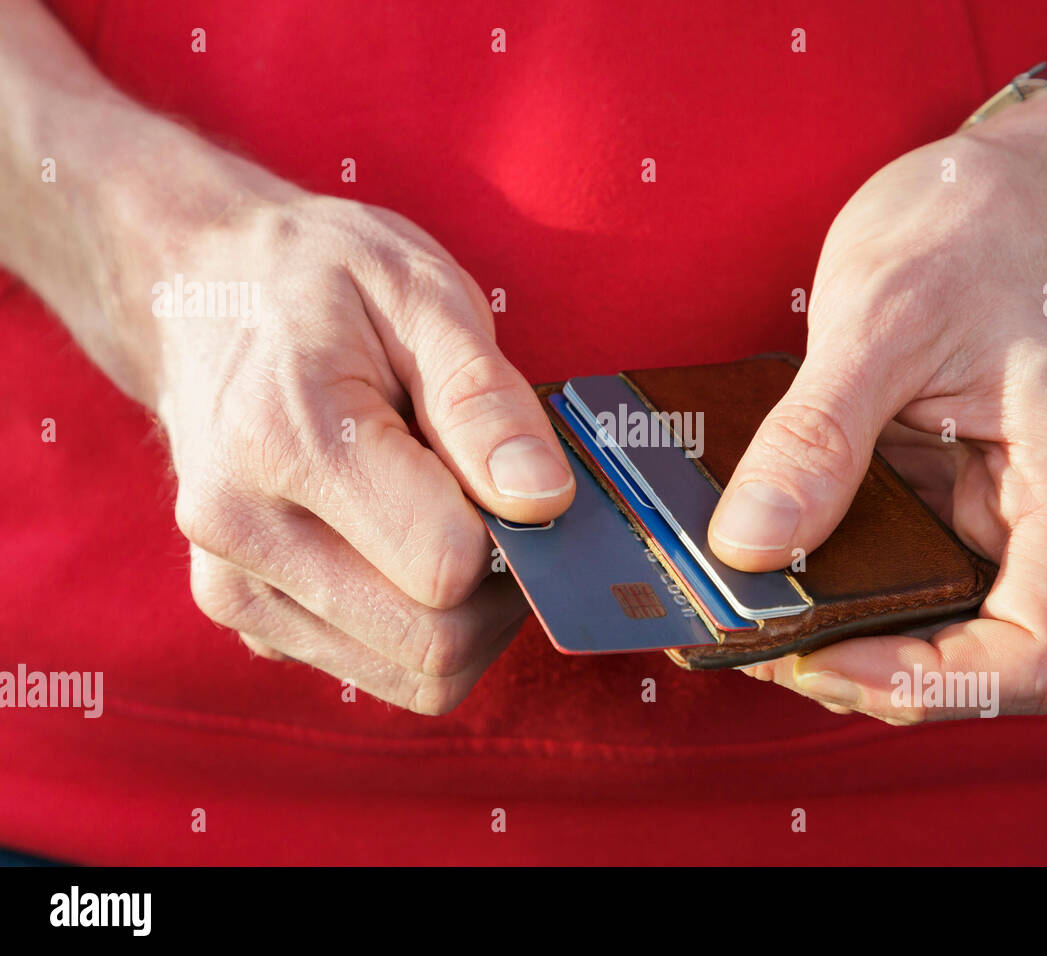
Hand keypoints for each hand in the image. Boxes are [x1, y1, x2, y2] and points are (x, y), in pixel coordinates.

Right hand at [116, 174, 574, 713]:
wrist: (203, 295)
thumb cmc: (322, 284)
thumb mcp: (420, 294)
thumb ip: (484, 402)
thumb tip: (544, 503)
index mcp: (283, 443)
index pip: (446, 566)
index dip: (513, 531)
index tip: (514, 473)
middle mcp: (241, 534)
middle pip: (434, 643)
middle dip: (501, 588)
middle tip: (500, 501)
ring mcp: (235, 588)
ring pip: (416, 675)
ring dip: (471, 614)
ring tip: (454, 514)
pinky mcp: (251, 621)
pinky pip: (381, 670)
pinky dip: (424, 622)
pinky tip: (407, 539)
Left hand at [708, 92, 1046, 721]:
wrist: (997, 188)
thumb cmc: (968, 231)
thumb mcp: (882, 314)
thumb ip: (819, 433)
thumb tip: (748, 547)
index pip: (1034, 654)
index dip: (929, 682)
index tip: (820, 653)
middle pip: (971, 661)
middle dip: (860, 668)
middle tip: (745, 637)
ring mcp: (998, 518)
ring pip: (928, 629)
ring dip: (836, 635)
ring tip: (735, 608)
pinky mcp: (949, 503)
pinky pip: (895, 573)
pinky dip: (829, 584)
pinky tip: (759, 562)